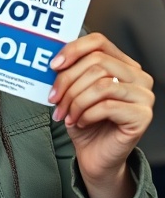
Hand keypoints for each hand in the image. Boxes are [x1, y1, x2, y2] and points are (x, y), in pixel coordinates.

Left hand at [48, 32, 153, 197]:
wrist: (95, 155)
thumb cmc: (84, 121)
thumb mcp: (73, 92)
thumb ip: (70, 73)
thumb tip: (53, 62)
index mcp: (122, 64)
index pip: (99, 42)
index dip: (73, 50)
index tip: (53, 66)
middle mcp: (138, 76)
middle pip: (97, 63)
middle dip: (68, 82)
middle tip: (54, 100)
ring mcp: (143, 96)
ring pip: (101, 85)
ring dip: (74, 101)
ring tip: (64, 114)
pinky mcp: (142, 116)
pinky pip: (107, 106)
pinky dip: (85, 114)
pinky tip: (79, 122)